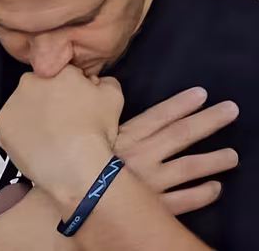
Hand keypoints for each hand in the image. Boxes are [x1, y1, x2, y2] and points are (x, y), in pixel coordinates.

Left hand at [0, 66, 121, 208]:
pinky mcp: (2, 124)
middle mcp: (30, 81)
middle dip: (47, 98)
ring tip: (48, 136)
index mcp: (58, 71)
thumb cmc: (97, 131)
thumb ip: (104, 81)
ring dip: (32, 114)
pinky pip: (12, 125)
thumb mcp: (114, 97)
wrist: (75, 166)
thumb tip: (91, 81)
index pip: (62, 74)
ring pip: (23, 105)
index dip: (70, 90)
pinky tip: (35, 145)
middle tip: (61, 121)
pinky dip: (21, 133)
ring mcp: (13, 102)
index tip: (75, 106)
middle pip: (38, 86)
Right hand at [0, 85, 238, 217]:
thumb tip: (96, 88)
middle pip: (180, 137)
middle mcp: (139, 157)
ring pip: (187, 168)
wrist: (64, 204)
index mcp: (122, 138)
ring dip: (212, 161)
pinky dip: (201, 194)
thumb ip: (92, 116)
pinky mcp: (150, 207)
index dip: (180, 104)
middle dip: (207, 122)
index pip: (157, 117)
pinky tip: (215, 188)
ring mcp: (147, 183)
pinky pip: (182, 201)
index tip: (201, 93)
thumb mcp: (74, 135)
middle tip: (231, 110)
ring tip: (232, 155)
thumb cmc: (64, 165)